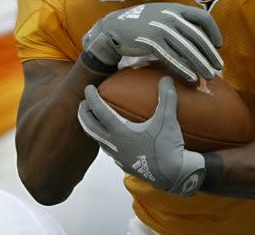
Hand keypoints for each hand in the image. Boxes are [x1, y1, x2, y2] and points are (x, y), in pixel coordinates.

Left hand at [77, 77, 205, 196]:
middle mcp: (114, 145)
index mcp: (120, 132)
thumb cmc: (167, 148)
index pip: (100, 112)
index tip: (88, 88)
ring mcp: (118, 156)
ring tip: (95, 121)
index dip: (93, 99)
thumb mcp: (168, 120)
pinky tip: (115, 139)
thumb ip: (166, 97)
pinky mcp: (125, 164)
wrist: (172, 175)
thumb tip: (166, 78)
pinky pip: (109, 150)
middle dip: (84, 114)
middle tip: (82, 104)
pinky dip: (106, 140)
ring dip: (93, 128)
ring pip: (98, 140)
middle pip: (91, 128)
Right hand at [81, 3, 222, 83]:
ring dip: (201, 64)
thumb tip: (198, 37)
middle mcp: (170, 17)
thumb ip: (179, 20)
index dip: (213, 32)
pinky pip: (172, 59)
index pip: (203, 18)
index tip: (218, 45)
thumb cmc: (142, 23)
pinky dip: (184, 70)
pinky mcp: (151, 43)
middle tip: (219, 67)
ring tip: (209, 76)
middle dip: (210, 54)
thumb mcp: (162, 14)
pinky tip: (192, 79)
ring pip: (187, 50)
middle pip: (198, 37)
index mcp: (176, 8)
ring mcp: (161, 29)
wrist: (114, 27)